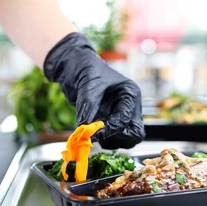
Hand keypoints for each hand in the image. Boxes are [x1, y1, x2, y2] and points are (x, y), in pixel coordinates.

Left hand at [43, 32, 144, 148]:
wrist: (73, 65)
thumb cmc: (85, 67)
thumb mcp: (89, 83)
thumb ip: (89, 105)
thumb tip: (85, 126)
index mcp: (130, 94)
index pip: (127, 119)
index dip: (112, 128)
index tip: (94, 132)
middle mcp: (129, 107)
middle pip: (134, 134)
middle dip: (117, 138)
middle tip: (97, 135)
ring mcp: (119, 115)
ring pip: (123, 139)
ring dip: (107, 140)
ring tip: (89, 132)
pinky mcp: (108, 122)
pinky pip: (110, 138)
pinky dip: (100, 139)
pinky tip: (87, 131)